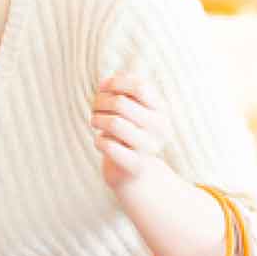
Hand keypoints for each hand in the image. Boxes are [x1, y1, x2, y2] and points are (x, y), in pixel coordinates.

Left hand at [92, 72, 169, 190]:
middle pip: (121, 103)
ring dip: (97, 119)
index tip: (103, 87)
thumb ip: (120, 89)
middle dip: (100, 101)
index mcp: (161, 110)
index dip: (116, 83)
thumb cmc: (128, 131)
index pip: (139, 87)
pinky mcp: (135, 166)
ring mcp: (150, 147)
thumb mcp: (130, 108)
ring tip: (95, 121)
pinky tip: (100, 141)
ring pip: (114, 123)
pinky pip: (108, 145)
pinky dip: (98, 140)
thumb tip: (105, 83)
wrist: (134, 172)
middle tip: (95, 107)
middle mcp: (160, 128)